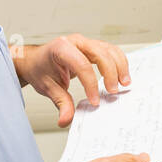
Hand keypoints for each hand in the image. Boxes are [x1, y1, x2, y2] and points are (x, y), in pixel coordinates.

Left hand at [16, 34, 130, 126]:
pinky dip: (119, 63)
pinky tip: (121, 76)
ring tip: (124, 84)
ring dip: (120, 67)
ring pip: (110, 50)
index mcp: (61, 48)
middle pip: (101, 54)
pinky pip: (111, 51)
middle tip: (113, 92)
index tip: (95, 101)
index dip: (91, 84)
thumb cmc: (41, 69)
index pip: (81, 64)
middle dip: (110, 73)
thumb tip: (67, 119)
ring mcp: (86, 43)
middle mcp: (76, 42)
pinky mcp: (94, 47)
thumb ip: (61, 103)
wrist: (36, 60)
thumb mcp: (47, 88)